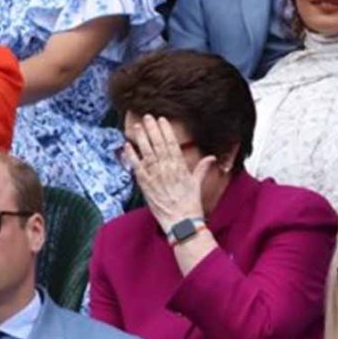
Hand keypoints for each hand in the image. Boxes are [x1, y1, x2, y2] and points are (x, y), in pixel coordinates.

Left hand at [123, 115, 211, 233]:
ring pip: (146, 152)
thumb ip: (202, 168)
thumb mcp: (198, 184)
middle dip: (152, 129)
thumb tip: (211, 157)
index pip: (171, 143)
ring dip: (141, 138)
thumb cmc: (190, 204)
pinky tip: (126, 145)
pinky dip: (131, 155)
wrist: (181, 222)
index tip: (161, 119)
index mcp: (180, 166)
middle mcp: (166, 168)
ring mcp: (154, 175)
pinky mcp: (144, 184)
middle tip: (147, 116)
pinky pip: (136, 166)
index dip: (165, 130)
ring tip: (136, 126)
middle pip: (157, 144)